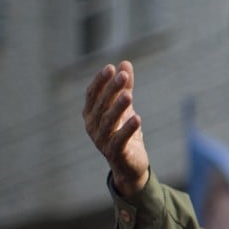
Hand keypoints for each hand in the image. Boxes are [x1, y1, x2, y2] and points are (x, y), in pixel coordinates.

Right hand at [82, 60, 149, 194]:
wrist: (129, 165)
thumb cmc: (124, 133)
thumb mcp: (124, 108)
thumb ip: (125, 87)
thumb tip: (125, 63)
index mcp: (91, 113)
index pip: (92, 94)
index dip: (101, 81)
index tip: (111, 68)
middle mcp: (93, 126)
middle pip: (101, 104)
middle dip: (111, 89)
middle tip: (123, 76)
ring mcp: (102, 141)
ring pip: (109, 121)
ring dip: (118, 107)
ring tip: (128, 95)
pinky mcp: (115, 153)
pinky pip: (119, 140)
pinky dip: (127, 129)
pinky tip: (137, 118)